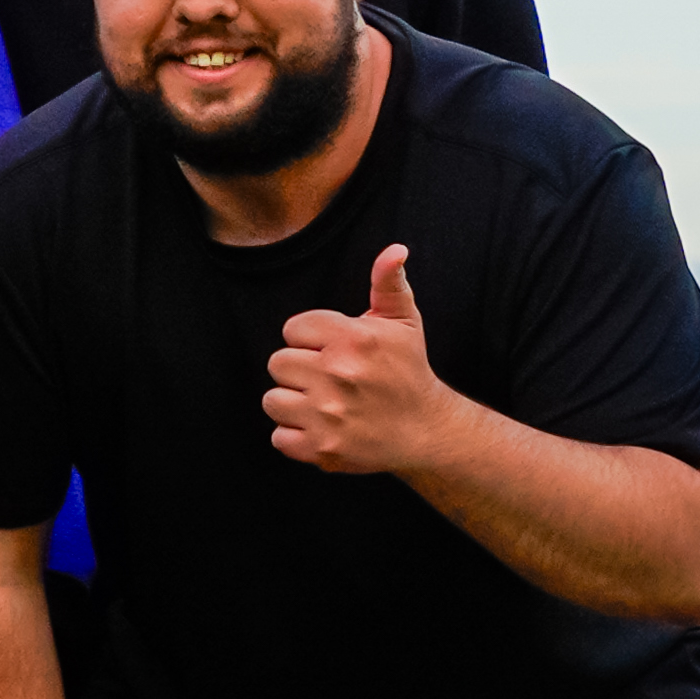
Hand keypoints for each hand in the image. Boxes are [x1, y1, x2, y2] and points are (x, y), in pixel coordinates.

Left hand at [264, 246, 448, 477]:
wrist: (427, 431)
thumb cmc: (408, 372)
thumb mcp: (403, 323)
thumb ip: (387, 284)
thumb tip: (394, 251)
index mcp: (354, 339)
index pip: (292, 328)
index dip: (310, 339)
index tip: (332, 350)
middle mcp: (338, 374)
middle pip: (277, 363)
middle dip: (300, 370)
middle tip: (329, 379)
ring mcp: (328, 414)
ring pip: (272, 400)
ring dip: (293, 403)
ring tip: (324, 403)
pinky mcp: (321, 448)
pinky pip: (278, 437)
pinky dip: (295, 436)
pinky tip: (322, 428)